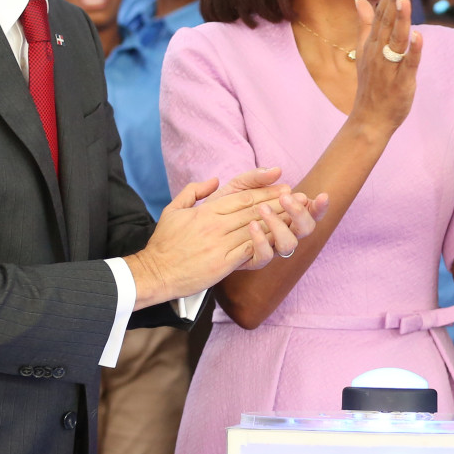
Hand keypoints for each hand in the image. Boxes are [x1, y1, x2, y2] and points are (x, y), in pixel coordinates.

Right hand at [127, 171, 314, 304]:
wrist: (155, 272)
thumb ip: (194, 192)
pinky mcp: (222, 264)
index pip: (242, 196)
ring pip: (255, 228)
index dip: (265, 191)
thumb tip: (214, 180)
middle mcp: (215, 225)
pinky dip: (265, 243)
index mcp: (206, 211)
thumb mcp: (174, 209)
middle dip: (278, 202)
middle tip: (298, 197)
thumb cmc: (164, 243)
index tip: (282, 186)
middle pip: (253, 210)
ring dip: (278, 221)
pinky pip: (248, 250)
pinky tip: (280, 238)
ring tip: (296, 215)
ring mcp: (219, 244)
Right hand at [347, 0, 422, 138]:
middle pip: (386, 25)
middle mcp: (378, 54)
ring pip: (396, 41)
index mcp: (372, 45)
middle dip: (392, 3)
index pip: (379, 17)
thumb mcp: (364, 52)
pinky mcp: (402, 83)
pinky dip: (414, 51)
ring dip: (400, 21)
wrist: (369, 119)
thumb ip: (365, 26)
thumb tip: (359, 1)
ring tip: (404, 1)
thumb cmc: (371, 85)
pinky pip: (408, 65)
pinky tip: (419, 36)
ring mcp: (389, 68)